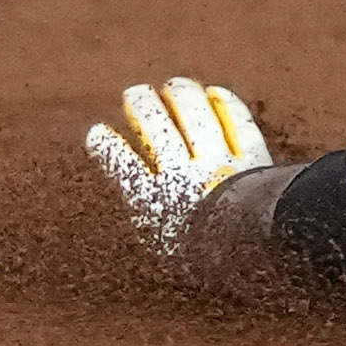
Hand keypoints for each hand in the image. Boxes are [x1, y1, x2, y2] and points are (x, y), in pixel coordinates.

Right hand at [81, 76, 273, 269]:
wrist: (249, 249)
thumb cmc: (206, 261)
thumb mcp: (166, 249)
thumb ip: (155, 223)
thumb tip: (146, 209)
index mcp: (154, 202)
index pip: (123, 166)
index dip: (107, 147)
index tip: (96, 134)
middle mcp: (181, 175)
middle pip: (156, 128)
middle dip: (142, 106)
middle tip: (134, 93)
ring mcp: (216, 162)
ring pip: (194, 117)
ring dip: (180, 96)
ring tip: (173, 84)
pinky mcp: (249, 158)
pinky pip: (237, 124)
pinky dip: (227, 105)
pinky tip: (217, 93)